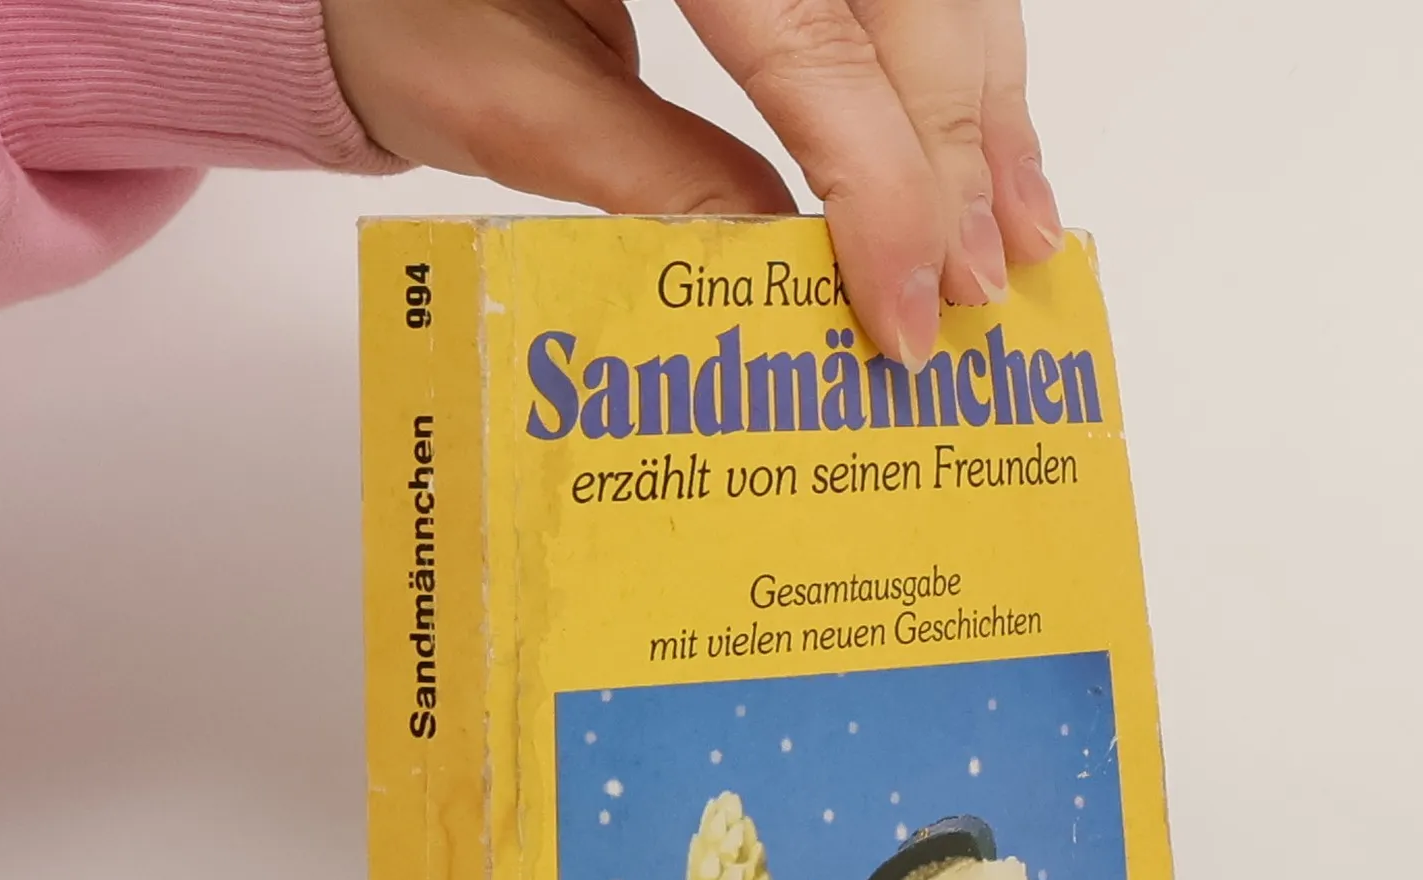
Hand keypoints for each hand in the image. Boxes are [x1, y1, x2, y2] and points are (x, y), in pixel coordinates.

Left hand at [322, 0, 1063, 368]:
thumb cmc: (408, 7)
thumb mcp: (504, 99)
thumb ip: (651, 176)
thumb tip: (792, 274)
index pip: (811, 43)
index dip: (880, 184)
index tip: (906, 306)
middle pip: (909, 4)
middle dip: (951, 158)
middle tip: (973, 293)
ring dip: (985, 115)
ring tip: (1014, 242)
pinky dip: (968, 69)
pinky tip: (996, 156)